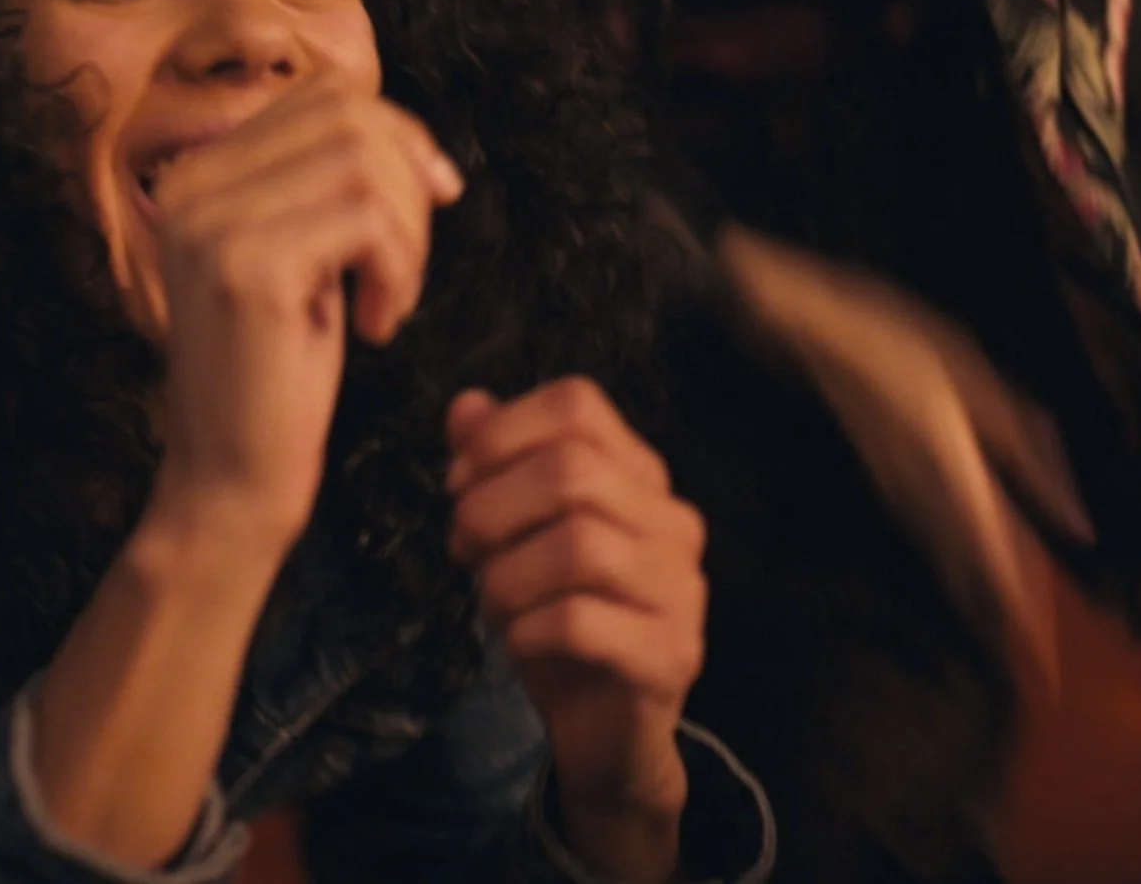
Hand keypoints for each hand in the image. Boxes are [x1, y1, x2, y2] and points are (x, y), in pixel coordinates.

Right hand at [150, 79, 462, 546]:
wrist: (229, 482)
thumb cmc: (277, 376)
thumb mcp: (303, 259)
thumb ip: (326, 187)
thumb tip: (414, 142)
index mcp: (198, 173)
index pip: (325, 93)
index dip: (399, 135)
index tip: (428, 203)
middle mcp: (191, 184)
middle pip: (350, 114)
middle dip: (409, 184)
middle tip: (404, 266)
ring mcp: (212, 223)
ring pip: (365, 162)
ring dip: (407, 235)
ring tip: (388, 300)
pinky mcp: (247, 268)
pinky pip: (367, 219)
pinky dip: (399, 269)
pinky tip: (376, 324)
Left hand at [447, 378, 705, 883]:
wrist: (609, 734)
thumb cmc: (560, 619)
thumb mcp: (516, 537)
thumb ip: (496, 467)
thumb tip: (465, 405)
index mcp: (639, 475)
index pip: (577, 404)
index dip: (502, 432)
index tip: (459, 481)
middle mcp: (672, 520)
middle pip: (571, 469)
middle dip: (490, 507)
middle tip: (462, 549)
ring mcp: (681, 588)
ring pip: (579, 545)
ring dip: (506, 575)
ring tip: (491, 602)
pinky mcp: (671, 654)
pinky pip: (583, 622)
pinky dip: (528, 630)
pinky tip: (518, 642)